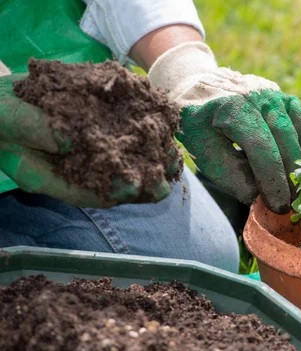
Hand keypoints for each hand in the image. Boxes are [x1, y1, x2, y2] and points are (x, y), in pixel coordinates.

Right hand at [0, 68, 171, 207]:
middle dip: (145, 180)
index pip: (90, 192)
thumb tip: (69, 141)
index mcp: (58, 178)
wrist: (7, 100)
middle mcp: (82, 169)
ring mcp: (95, 152)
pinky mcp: (103, 131)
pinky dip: (146, 129)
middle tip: (168, 176)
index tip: (134, 187)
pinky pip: (128, 135)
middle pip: (118, 182)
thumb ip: (37, 131)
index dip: (113, 191)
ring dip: (153, 158)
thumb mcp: (11, 120)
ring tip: (174, 154)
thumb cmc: (3, 116)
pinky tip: (164, 124)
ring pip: (129, 161)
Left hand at [145, 40, 300, 213]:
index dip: (273, 180)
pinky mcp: (286, 98)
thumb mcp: (204, 151)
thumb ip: (230, 175)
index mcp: (233, 108)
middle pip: (286, 139)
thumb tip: (260, 198)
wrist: (199, 86)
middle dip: (292, 175)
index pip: (262, 148)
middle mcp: (258, 96)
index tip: (278, 205)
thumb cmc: (200, 124)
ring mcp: (275, 95)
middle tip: (293, 203)